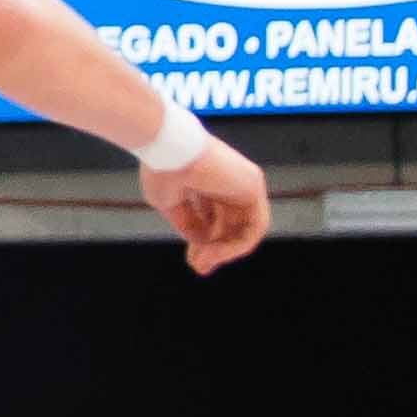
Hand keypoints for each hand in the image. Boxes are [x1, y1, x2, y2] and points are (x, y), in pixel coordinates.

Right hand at [142, 128, 270, 272]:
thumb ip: (190, 225)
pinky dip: (237, 244)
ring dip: (224, 251)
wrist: (166, 148)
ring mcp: (243, 184)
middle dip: (215, 250)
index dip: (205, 243)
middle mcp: (228, 183)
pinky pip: (254, 226)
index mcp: (207, 182)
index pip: (215, 219)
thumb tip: (203, 245)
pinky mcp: (253, 186)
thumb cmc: (162, 169)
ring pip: (243, 229)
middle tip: (198, 267)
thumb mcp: (172, 205)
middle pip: (229, 226)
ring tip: (203, 262)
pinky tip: (216, 253)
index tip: (193, 261)